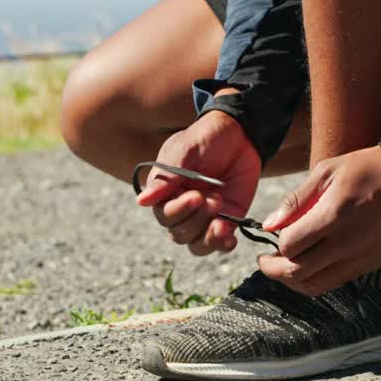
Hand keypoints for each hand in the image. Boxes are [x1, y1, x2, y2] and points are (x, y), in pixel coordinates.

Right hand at [135, 108, 260, 255]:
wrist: (238, 134)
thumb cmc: (205, 138)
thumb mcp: (185, 151)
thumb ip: (167, 177)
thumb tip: (141, 201)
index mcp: (165, 192)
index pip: (164, 215)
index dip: (179, 210)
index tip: (197, 196)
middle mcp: (181, 209)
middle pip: (179, 233)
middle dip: (197, 220)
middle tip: (215, 200)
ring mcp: (203, 218)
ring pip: (196, 245)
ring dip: (208, 239)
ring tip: (222, 224)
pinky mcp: (225, 221)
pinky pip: (219, 244)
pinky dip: (223, 245)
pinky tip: (229, 239)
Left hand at [257, 145, 380, 295]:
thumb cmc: (367, 168)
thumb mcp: (327, 171)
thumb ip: (296, 201)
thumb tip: (269, 225)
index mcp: (333, 217)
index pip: (290, 246)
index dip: (276, 244)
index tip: (271, 237)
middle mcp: (346, 244)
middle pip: (298, 272)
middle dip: (275, 269)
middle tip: (265, 261)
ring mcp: (360, 257)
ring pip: (315, 285)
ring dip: (293, 281)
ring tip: (283, 268)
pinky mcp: (371, 264)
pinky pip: (335, 282)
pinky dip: (316, 280)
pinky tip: (309, 267)